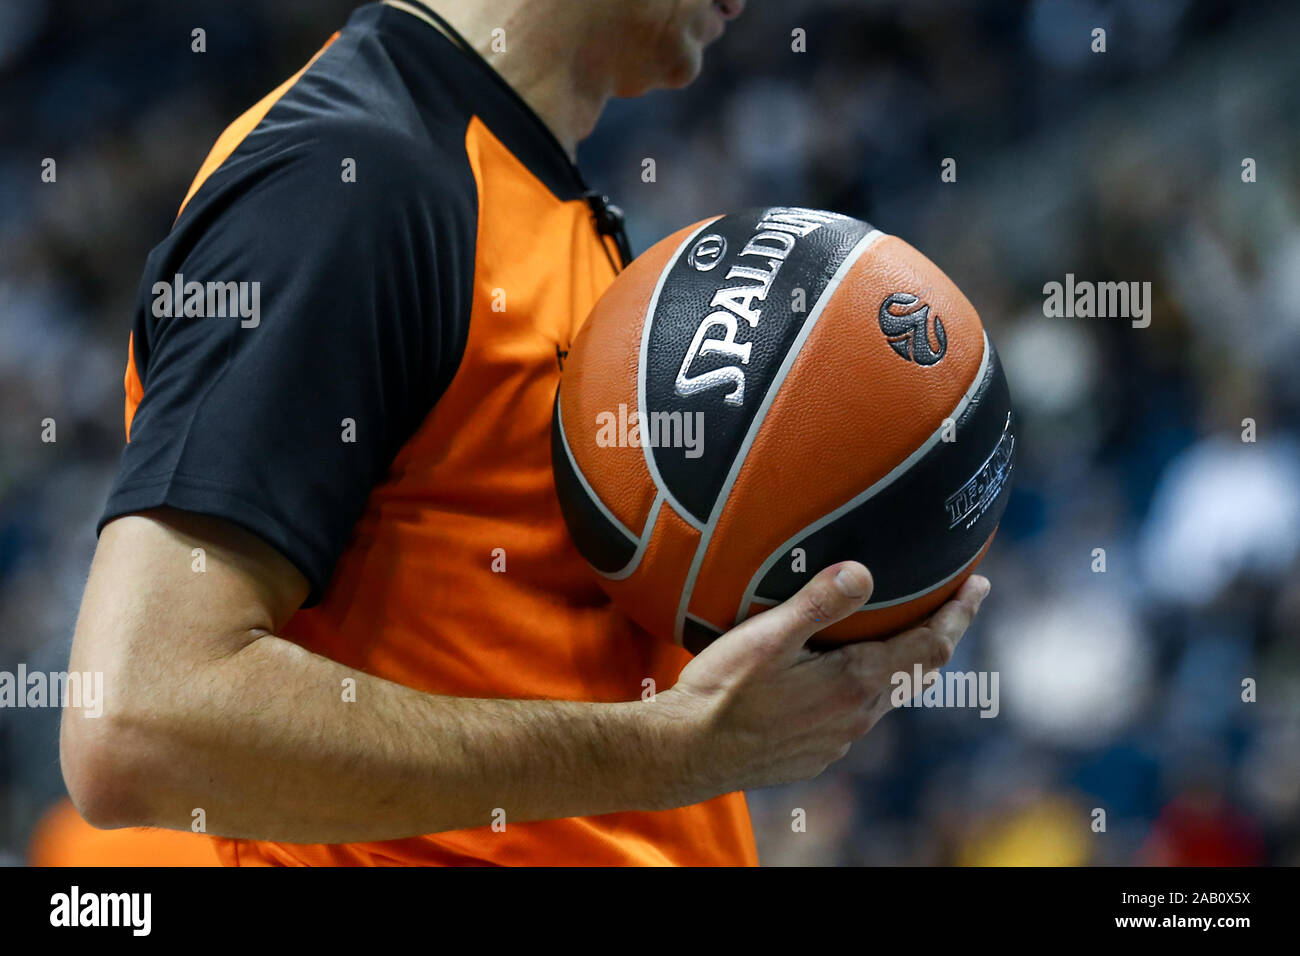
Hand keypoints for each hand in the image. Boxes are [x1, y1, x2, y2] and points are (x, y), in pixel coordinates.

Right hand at [659, 562, 989, 801]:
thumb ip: (819, 602)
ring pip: (887, 695)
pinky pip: (857, 715)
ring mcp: (837, 739)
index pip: (930, 646)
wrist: (685, 753)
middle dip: (939, 633)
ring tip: (903, 633)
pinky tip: (845, 675)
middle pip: (917, 671)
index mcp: (855, 683)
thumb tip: (864, 573)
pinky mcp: (815, 753)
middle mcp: (857, 717)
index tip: (978, 585)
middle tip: (955, 602)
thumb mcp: (768, 636)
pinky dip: (868, 687)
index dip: (958, 614)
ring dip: (902, 662)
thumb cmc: (722, 691)